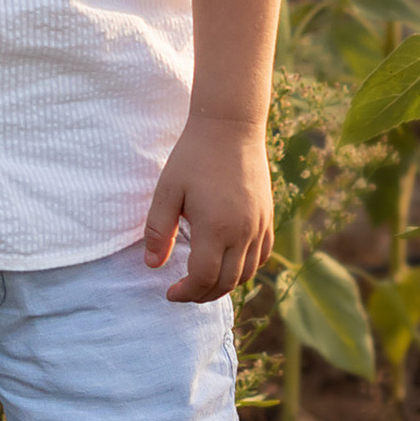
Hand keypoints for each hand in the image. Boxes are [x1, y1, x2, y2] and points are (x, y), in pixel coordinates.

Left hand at [143, 115, 273, 300]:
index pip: (203, 278)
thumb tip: (152, 265)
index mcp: (215, 228)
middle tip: (183, 292)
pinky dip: (246, 269)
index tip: (170, 293)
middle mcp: (243, 232)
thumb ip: (158, 230)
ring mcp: (259, 225)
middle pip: (226, 282)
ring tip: (203, 282)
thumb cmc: (194, 156)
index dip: (186, 293)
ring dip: (225, 285)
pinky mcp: (267, 216)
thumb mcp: (167, 190)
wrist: (230, 127)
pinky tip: (229, 264)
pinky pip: (262, 255)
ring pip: (247, 273)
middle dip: (203, 294)